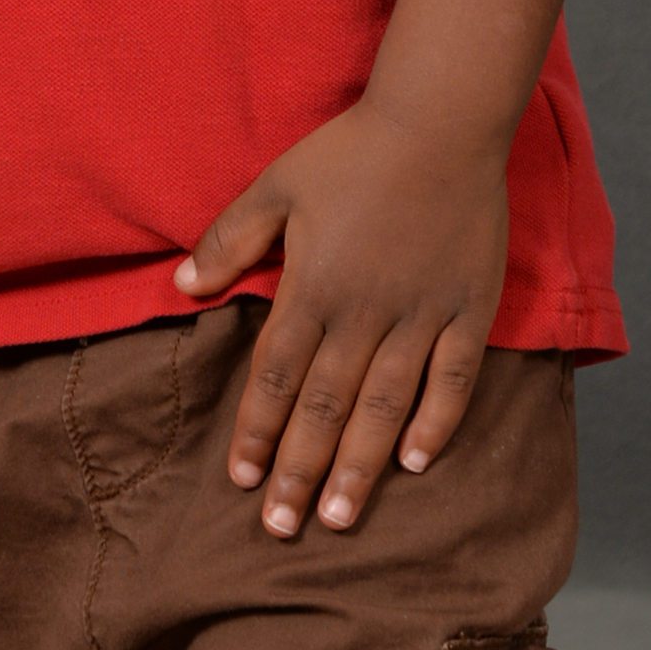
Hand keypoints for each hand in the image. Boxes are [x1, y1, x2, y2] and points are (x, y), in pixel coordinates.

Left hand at [173, 97, 507, 536]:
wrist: (440, 121)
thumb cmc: (351, 151)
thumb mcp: (276, 184)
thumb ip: (229, 240)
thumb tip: (181, 287)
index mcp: (313, 286)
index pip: (275, 375)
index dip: (256, 431)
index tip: (241, 481)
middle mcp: (364, 313)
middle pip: (324, 406)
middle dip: (299, 470)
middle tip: (281, 529)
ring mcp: (421, 314)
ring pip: (384, 407)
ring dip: (358, 466)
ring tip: (337, 517)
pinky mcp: (468, 309)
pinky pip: (452, 379)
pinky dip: (436, 423)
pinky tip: (417, 463)